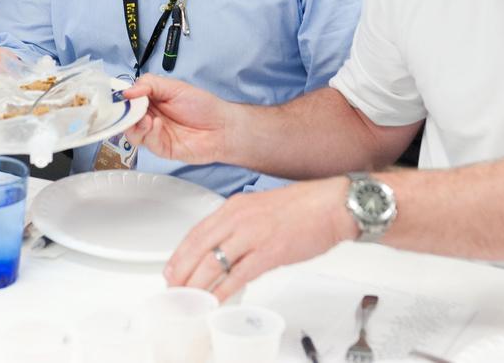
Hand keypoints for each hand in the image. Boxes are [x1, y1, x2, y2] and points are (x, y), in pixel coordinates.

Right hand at [122, 74, 233, 165]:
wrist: (222, 127)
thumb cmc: (202, 105)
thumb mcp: (174, 87)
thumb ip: (150, 85)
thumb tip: (127, 91)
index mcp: (150, 100)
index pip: (128, 99)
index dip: (121, 98)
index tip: (117, 96)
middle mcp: (149, 117)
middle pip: (126, 117)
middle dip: (124, 113)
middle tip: (128, 108)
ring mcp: (154, 133)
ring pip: (132, 133)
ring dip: (134, 125)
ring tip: (146, 118)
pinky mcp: (160, 148)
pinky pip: (147, 142)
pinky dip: (149, 132)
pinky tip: (157, 124)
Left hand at [164, 178, 353, 300]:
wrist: (332, 205)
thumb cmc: (302, 208)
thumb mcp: (260, 208)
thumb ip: (239, 225)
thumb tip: (225, 247)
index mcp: (235, 206)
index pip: (197, 231)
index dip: (180, 253)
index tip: (172, 268)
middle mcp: (239, 217)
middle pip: (199, 248)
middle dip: (182, 271)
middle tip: (175, 288)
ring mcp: (253, 235)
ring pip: (214, 263)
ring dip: (198, 284)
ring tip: (191, 298)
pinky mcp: (269, 252)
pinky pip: (238, 275)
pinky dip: (224, 290)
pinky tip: (216, 299)